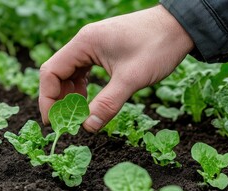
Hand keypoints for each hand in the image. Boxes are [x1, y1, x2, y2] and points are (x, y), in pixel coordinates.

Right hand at [39, 4, 193, 131]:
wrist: (179, 27)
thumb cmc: (157, 46)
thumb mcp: (131, 78)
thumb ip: (108, 103)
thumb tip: (88, 127)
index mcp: (84, 43)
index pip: (51, 72)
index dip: (48, 99)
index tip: (54, 122)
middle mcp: (84, 42)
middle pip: (58, 73)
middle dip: (59, 99)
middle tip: (66, 122)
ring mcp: (93, 45)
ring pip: (70, 73)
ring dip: (70, 95)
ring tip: (77, 114)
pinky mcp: (103, 50)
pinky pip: (83, 70)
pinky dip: (82, 87)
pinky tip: (88, 100)